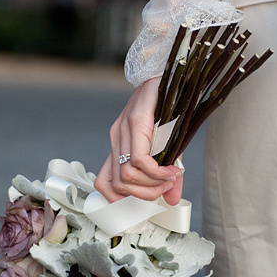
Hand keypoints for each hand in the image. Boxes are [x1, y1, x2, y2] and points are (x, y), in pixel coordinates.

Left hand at [94, 77, 183, 204]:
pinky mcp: (135, 121)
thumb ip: (166, 176)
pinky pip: (138, 159)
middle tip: (166, 188)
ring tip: (171, 178)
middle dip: (144, 195)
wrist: (173, 76)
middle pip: (117, 185)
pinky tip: (171, 170)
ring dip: (152, 185)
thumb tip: (171, 200)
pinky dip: (156, 172)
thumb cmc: (169, 112)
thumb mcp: (168, 148)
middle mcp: (116, 139)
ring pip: (126, 176)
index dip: (122, 199)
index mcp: (119, 146)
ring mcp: (122, 129)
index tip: (148, 196)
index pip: (104, 183)